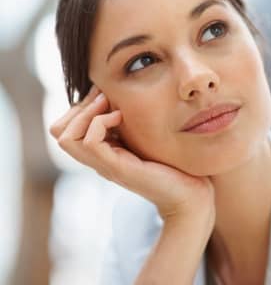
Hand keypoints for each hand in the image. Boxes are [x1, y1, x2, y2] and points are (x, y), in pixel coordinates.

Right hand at [50, 86, 214, 223]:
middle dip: (80, 105)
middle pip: (59, 130)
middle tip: (106, 97)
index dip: (82, 104)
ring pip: (66, 136)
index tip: (107, 93)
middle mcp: (98, 160)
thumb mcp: (150, 138)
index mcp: (104, 152)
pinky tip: (121, 117)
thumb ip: (134, 125)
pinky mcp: (117, 169)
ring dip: (87, 112)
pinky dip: (100, 122)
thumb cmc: (176, 166)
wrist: (191, 196)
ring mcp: (105, 166)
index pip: (67, 126)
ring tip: (113, 106)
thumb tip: (125, 98)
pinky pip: (89, 142)